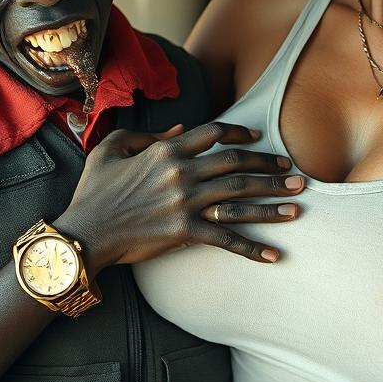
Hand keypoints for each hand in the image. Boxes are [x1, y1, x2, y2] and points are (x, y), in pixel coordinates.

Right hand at [57, 122, 303, 268]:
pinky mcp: (184, 232)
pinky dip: (251, 248)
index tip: (260, 139)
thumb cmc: (94, 190)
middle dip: (270, 168)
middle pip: (237, 165)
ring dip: (272, 203)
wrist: (85, 232)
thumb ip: (148, 135)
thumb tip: (182, 126)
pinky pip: (226, 239)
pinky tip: (273, 255)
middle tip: (294, 173)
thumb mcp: (112, 149)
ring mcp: (185, 203)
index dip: (241, 134)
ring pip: (239, 199)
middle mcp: (181, 173)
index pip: (214, 133)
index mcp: (166, 150)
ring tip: (297, 207)